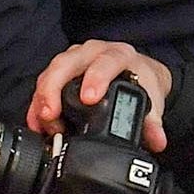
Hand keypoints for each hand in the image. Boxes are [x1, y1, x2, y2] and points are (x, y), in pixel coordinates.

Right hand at [27, 40, 169, 151]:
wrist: (137, 71)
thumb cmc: (142, 81)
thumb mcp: (152, 98)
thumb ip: (153, 121)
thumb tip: (157, 141)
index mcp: (118, 56)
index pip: (105, 62)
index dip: (95, 78)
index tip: (88, 99)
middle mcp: (92, 52)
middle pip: (66, 63)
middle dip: (54, 88)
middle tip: (50, 114)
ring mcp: (74, 59)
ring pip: (51, 72)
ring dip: (42, 98)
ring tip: (41, 123)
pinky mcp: (62, 70)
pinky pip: (44, 83)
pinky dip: (38, 103)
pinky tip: (36, 121)